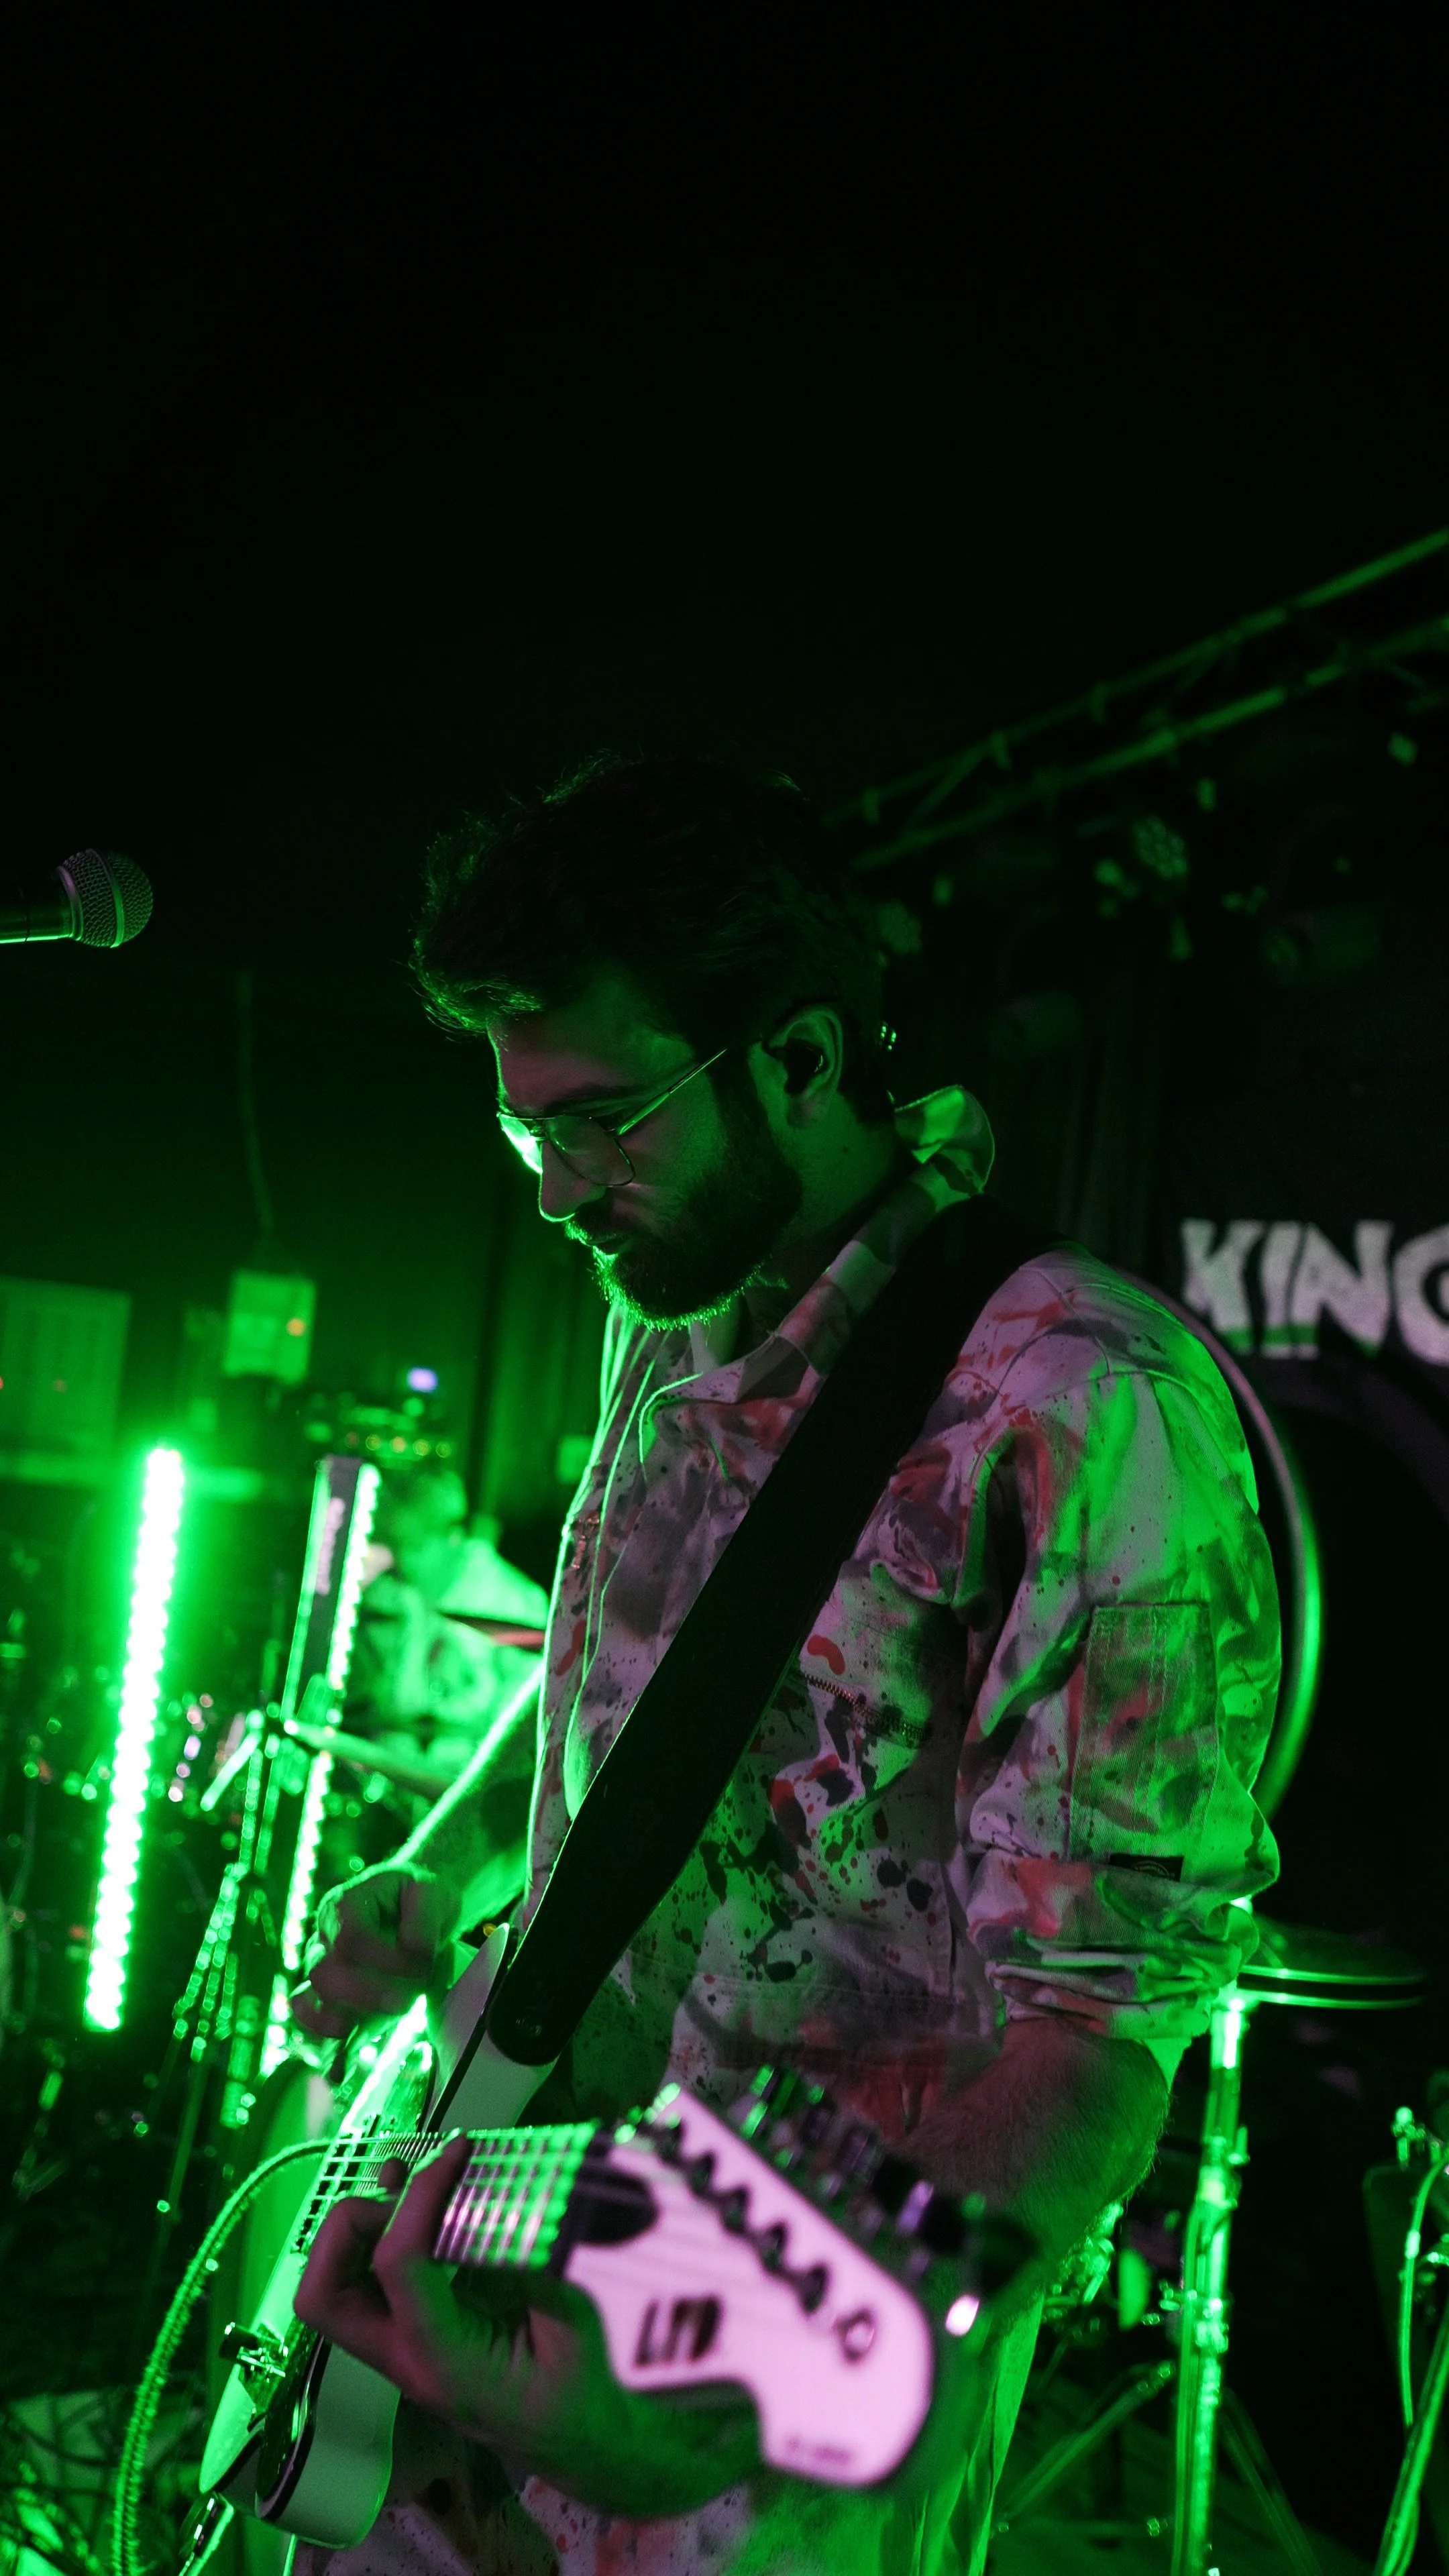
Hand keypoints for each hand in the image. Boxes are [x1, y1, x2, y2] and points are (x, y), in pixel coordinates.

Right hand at [289, 1864, 461, 2042]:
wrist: (416, 1907)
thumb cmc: (420, 1897)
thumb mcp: (431, 1893)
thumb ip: (422, 1921)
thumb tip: (415, 1956)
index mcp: (344, 1907)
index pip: (350, 1939)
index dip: (383, 1958)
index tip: (420, 1967)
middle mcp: (324, 1941)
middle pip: (324, 1975)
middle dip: (364, 1995)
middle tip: (404, 2003)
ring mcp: (324, 1975)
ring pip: (306, 2005)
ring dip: (333, 2025)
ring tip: (357, 2036)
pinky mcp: (336, 2004)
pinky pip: (317, 2031)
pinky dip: (327, 2053)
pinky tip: (338, 2074)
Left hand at [294, 2137, 758, 2516]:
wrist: (583, 2441)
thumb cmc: (585, 2388)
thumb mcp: (575, 2317)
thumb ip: (539, 2256)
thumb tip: (519, 2183)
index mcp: (446, 2361)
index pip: (399, 2264)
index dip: (422, 2193)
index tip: (461, 2149)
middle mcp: (406, 2360)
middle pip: (324, 2293)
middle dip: (353, 2224)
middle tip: (410, 2186)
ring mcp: (401, 2354)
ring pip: (332, 2291)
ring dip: (358, 2229)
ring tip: (408, 2181)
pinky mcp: (411, 2337)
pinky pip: (369, 2285)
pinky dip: (382, 2235)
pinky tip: (422, 2203)